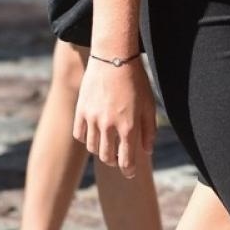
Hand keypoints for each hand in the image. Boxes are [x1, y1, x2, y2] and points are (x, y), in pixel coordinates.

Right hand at [74, 55, 157, 178]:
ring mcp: (92, 119)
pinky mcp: (81, 111)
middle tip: (119, 158)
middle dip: (115, 161)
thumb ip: (149, 131)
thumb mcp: (149, 106)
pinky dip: (87, 138)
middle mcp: (108, 126)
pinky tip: (94, 133)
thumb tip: (146, 151)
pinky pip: (80, 134)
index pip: (126, 161)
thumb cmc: (136, 80)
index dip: (128, 170)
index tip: (129, 172)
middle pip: (107, 158)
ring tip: (108, 144)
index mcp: (128, 127)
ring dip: (101, 150)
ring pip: (93, 148)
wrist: (113, 57)